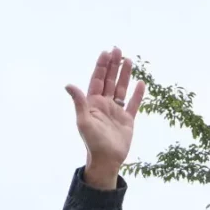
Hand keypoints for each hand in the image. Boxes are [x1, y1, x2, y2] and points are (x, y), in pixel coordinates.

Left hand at [66, 47, 144, 189]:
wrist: (107, 160)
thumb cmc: (93, 142)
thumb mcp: (84, 121)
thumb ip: (79, 102)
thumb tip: (68, 84)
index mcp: (93, 103)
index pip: (97, 80)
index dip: (101, 66)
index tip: (106, 52)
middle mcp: (104, 105)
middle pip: (110, 80)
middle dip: (113, 65)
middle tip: (118, 49)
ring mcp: (116, 111)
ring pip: (121, 88)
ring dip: (125, 75)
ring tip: (129, 60)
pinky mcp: (127, 120)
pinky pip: (133, 104)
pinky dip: (137, 94)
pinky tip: (140, 83)